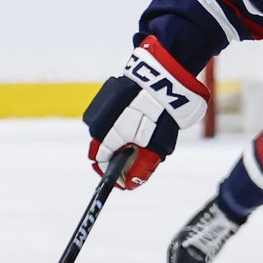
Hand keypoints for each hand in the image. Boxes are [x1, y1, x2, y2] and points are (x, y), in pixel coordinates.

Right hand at [83, 36, 209, 188]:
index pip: (100, 161)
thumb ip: (142, 166)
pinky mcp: (109, 95)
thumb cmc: (161, 116)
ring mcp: (102, 107)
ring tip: (145, 134)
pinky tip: (141, 119)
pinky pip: (113, 115)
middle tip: (141, 155)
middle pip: (103, 146)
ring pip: (107, 130)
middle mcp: (99, 122)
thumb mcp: (157, 147)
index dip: (112, 173)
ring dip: (121, 136)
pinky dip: (123, 120)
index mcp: (108, 137)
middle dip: (118, 155)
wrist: (163, 79)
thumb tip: (131, 184)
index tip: (124, 178)